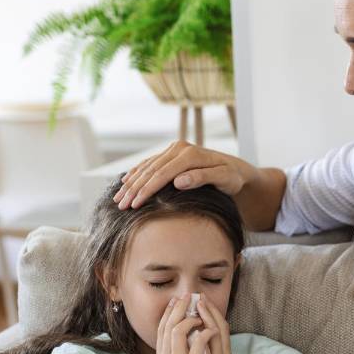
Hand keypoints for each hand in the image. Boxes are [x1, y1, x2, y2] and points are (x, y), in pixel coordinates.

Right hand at [114, 141, 256, 209]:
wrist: (235, 169)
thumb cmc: (232, 178)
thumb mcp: (224, 179)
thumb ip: (203, 178)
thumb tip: (179, 181)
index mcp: (190, 154)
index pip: (162, 174)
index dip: (146, 190)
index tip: (134, 205)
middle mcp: (179, 148)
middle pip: (150, 170)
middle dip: (133, 189)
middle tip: (120, 205)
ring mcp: (174, 150)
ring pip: (147, 167)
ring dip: (131, 183)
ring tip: (118, 198)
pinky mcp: (172, 154)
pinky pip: (150, 163)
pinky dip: (136, 173)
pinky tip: (126, 182)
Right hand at [154, 294, 213, 353]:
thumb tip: (179, 349)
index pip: (161, 330)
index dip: (168, 314)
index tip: (174, 302)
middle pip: (168, 325)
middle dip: (177, 308)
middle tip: (186, 295)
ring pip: (180, 328)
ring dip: (190, 315)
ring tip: (199, 308)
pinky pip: (198, 341)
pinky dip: (205, 331)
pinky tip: (210, 328)